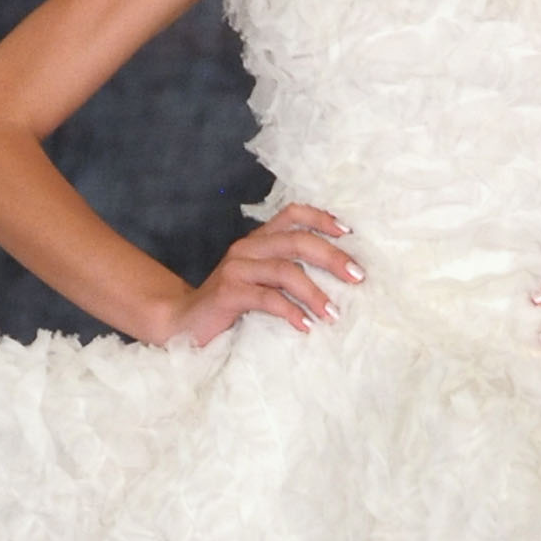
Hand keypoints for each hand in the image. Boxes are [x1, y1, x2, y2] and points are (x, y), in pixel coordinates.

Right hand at [165, 205, 361, 348]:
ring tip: (334, 313)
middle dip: (332, 257)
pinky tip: (306, 326)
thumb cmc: (229, 306)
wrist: (182, 323)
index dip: (321, 218)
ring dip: (315, 292)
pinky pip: (267, 298)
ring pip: (285, 269)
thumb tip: (335, 279)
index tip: (349, 232)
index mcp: (258, 241)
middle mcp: (247, 247)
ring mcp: (236, 268)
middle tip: (357, 277)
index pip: (292, 214)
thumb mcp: (260, 283)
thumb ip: (286, 274)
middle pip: (297, 241)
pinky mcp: (228, 292)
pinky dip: (291, 312)